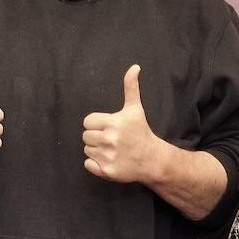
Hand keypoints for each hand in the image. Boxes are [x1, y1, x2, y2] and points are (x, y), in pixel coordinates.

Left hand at [83, 64, 162, 181]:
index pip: (88, 122)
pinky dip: (95, 164)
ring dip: (96, 150)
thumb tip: (134, 67)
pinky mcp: (107, 171)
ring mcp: (108, 156)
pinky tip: (109, 160)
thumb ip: (131, 87)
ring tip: (112, 149)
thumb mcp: (135, 109)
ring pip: (87, 149)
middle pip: (86, 136)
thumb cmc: (141, 132)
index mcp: (114, 122)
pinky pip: (88, 164)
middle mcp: (110, 139)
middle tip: (111, 139)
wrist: (153, 159)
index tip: (109, 128)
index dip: (97, 124)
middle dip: (96, 137)